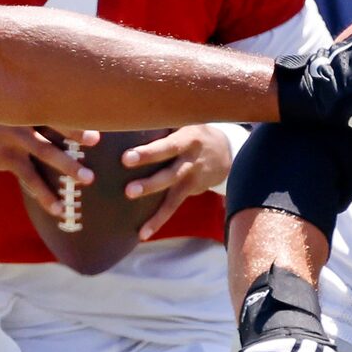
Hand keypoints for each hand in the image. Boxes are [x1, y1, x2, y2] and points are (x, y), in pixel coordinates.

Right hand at [0, 115, 95, 217]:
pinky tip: (57, 208)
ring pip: (44, 151)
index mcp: (30, 103)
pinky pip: (28, 176)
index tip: (96, 117)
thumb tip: (86, 123)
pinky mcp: (4, 156)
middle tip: (96, 141)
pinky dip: (43, 193)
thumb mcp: (19, 110)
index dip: (75, 109)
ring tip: (88, 179)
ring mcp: (12, 136)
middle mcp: (22, 116)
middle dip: (75, 133)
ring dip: (67, 166)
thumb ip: (44, 112)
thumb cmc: (3, 120)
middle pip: (53, 124)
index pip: (56, 105)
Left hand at [120, 124, 234, 238]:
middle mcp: (189, 160)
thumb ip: (161, 121)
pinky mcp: (188, 191)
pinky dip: (157, 221)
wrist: (226, 152)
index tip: (126, 158)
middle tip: (128, 189)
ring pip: (170, 192)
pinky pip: (172, 207)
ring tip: (130, 203)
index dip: (148, 153)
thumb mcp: (184, 121)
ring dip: (151, 200)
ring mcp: (190, 177)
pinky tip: (142, 234)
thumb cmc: (193, 131)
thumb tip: (126, 117)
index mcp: (187, 139)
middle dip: (149, 183)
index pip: (167, 147)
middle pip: (169, 172)